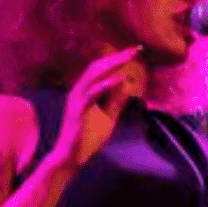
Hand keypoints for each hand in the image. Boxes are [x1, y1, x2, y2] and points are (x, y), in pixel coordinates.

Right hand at [50, 46, 144, 170]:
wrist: (72, 158)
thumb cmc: (88, 139)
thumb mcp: (109, 117)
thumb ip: (116, 101)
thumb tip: (128, 85)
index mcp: (85, 91)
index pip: (102, 70)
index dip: (117, 59)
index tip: (135, 51)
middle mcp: (78, 91)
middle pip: (98, 67)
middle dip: (117, 56)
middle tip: (135, 48)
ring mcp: (76, 99)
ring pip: (93, 75)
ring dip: (112, 64)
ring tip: (129, 56)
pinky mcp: (77, 111)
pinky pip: (92, 94)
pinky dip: (106, 84)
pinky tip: (120, 78)